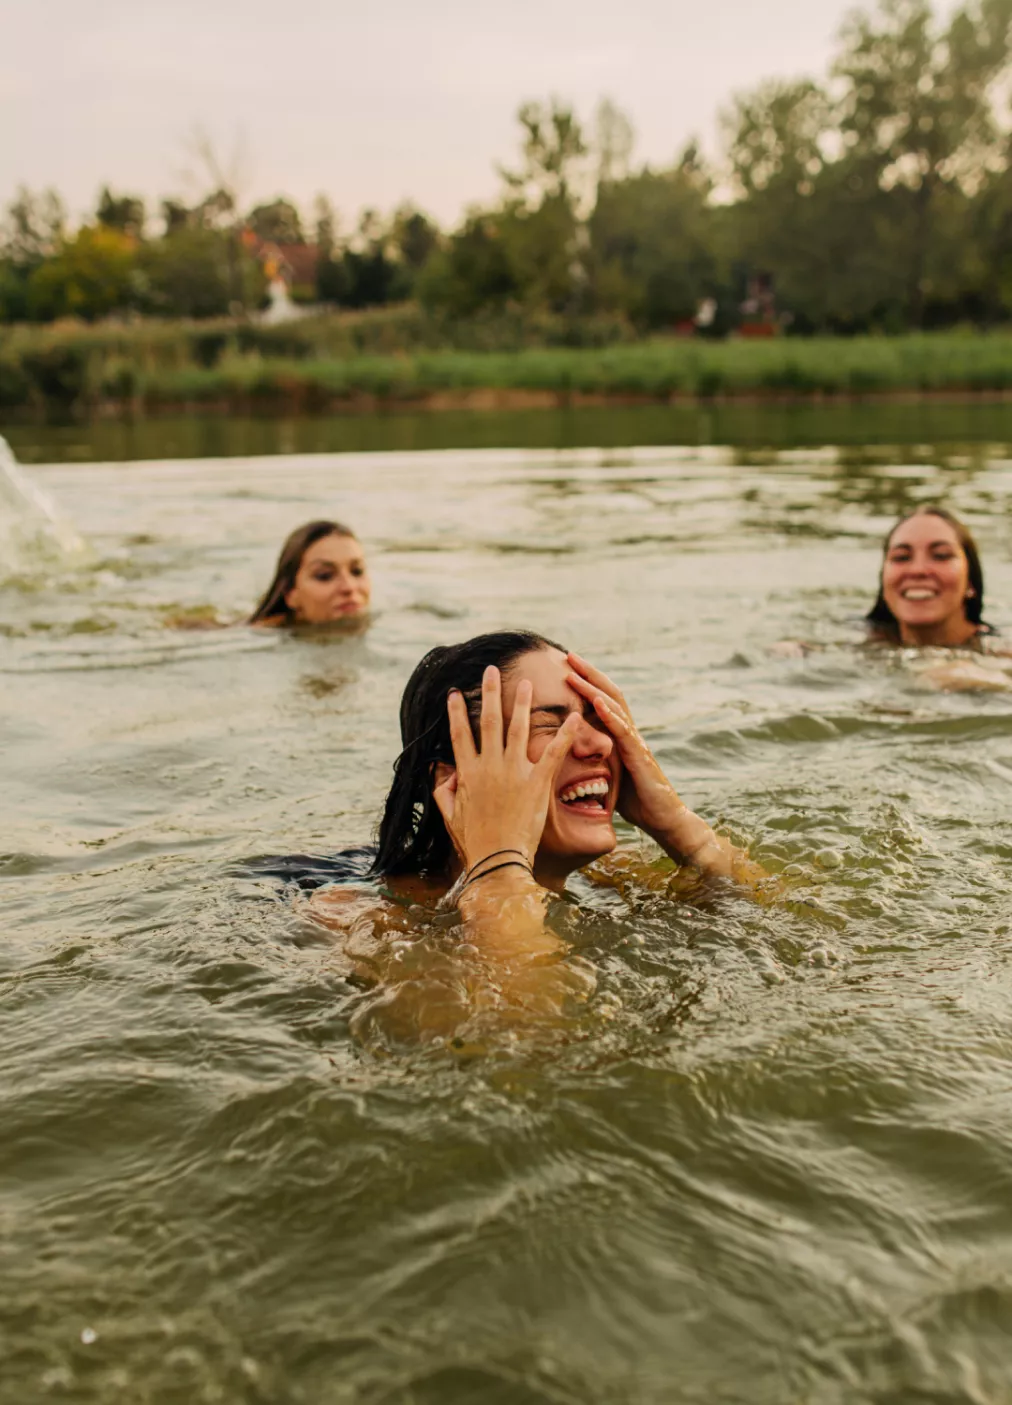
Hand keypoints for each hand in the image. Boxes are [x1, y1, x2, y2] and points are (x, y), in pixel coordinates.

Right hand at [433, 664, 578, 872]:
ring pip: (518, 728)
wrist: (498, 859)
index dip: (457, 712)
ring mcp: (514, 772)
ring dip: (522, 703)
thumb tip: (439, 770)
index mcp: (468, 773)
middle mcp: (490, 766)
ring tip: (527, 683)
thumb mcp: (449, 815)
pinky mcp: (537, 783)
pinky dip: (565, 733)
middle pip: (489, 722)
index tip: (455, 693)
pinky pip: (553, 752)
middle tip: (492, 670)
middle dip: (490, 693)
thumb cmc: (473, 842)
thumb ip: (443, 789)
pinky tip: (575, 717)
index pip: (460, 735)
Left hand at [564, 652, 686, 843]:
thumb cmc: (636, 801)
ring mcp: (636, 743)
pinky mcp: (640, 758)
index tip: (566, 666)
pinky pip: (623, 732)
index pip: (602, 700)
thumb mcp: (608, 776)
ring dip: (593, 688)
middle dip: (589, 674)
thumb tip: (567, 758)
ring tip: (574, 673)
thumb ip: (594, 761)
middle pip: (609, 694)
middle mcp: (629, 733)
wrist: (664, 820)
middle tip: (568, 655)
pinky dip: (610, 715)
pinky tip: (596, 703)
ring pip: (615, 707)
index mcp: (620, 736)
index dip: (586, 682)